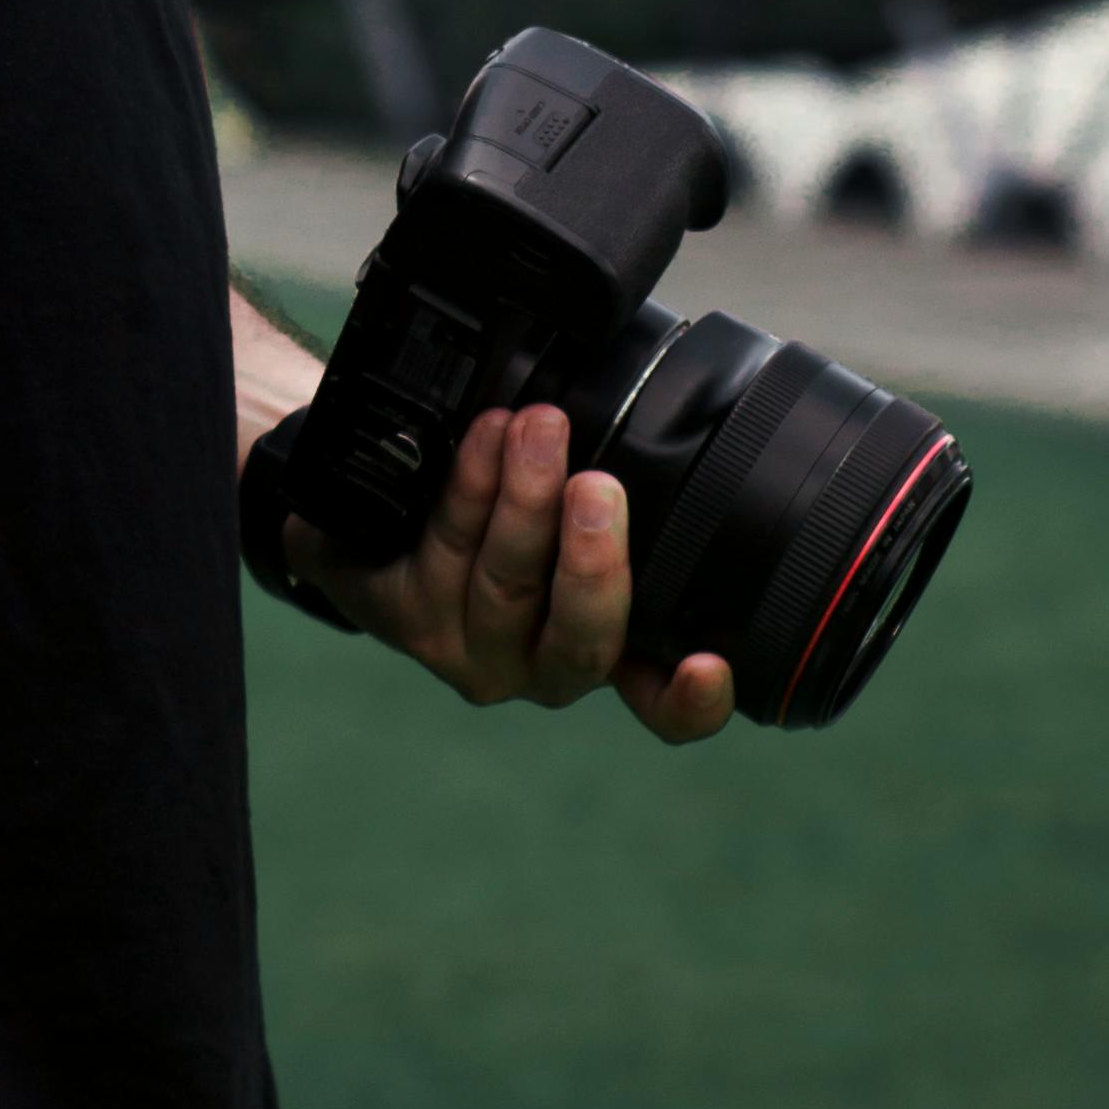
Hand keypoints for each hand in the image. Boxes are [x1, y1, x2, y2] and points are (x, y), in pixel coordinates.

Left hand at [289, 402, 733, 744]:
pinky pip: (443, 548)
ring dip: (522, 499)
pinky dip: (467, 486)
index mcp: (607, 650)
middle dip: (592, 564)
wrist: (391, 524)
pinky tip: (482, 438)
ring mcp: (470, 649)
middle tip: (597, 488)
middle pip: (579, 640)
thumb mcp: (584, 507)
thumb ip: (632, 492)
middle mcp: (541, 666)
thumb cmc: (522, 510)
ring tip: (536, 427)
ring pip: (504, 583)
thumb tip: (717, 406)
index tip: (708, 664)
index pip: (663, 702)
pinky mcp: (405, 616)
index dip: (693, 700)